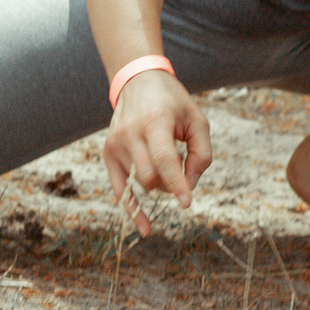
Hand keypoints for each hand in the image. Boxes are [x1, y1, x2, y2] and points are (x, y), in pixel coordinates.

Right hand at [102, 71, 211, 233]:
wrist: (137, 81)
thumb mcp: (197, 119)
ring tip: (167, 166)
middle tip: (182, 169)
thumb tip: (190, 185)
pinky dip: (132, 209)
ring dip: (159, 185)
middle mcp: (130, 134)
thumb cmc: (172, 102)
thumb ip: (201, 153)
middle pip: (150, 177)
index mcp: (153, 122)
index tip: (186, 203)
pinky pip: (119, 189)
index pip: (162, 160)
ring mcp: (116, 144)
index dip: (176, 183)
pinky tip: (145, 228)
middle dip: (171, 183)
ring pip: (140, 183)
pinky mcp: (108, 152)